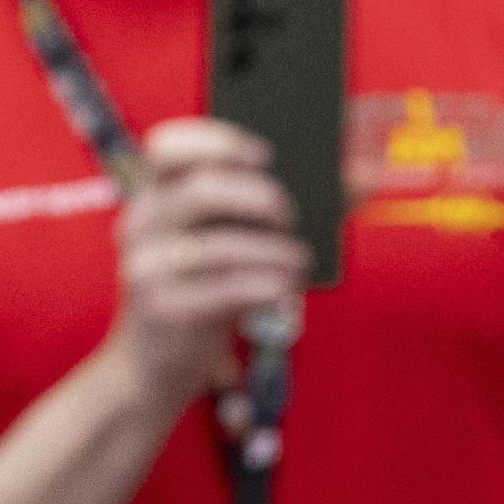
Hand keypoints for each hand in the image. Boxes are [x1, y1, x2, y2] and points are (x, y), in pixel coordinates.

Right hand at [99, 119, 306, 419]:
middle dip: (259, 198)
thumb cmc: (203, 292)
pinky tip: (284, 290)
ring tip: (297, 261)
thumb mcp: (224, 244)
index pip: (165, 147)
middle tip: (287, 216)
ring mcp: (147, 266)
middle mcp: (140, 224)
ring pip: (220, 246)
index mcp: (151, 197)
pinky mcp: (162, 308)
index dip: (215, 140)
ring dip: (274, 252)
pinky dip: (267, 286)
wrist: (153, 363)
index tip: (263, 154)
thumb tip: (363, 175)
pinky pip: (226, 289)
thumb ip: (274, 208)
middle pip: (199, 190)